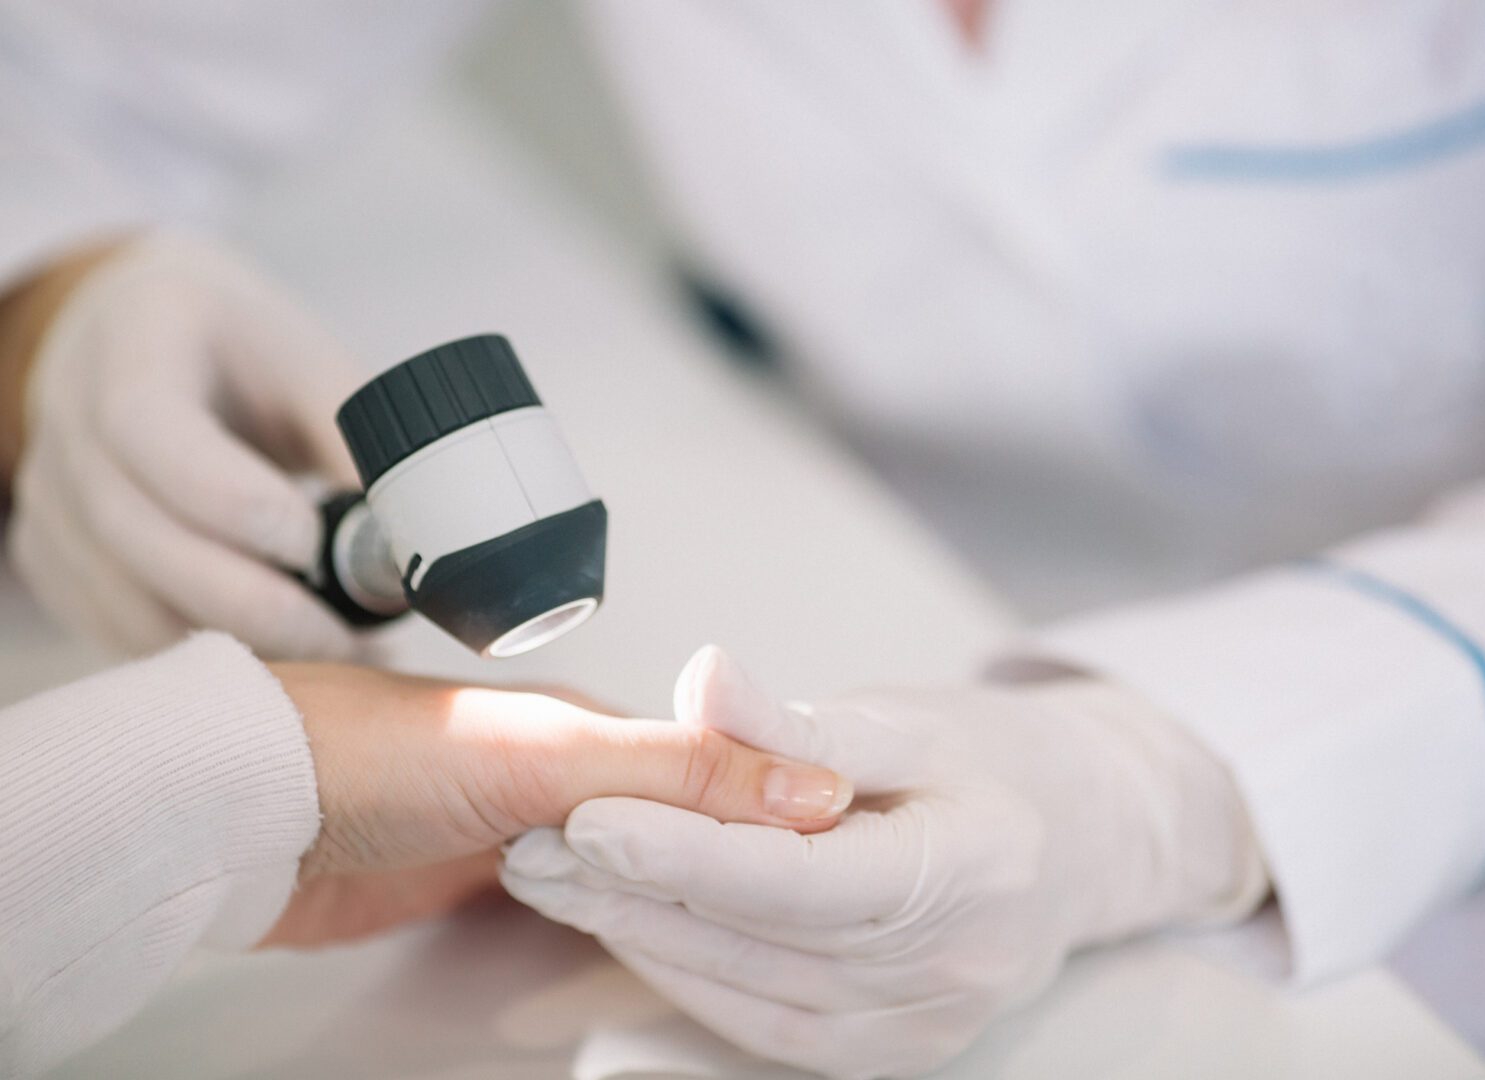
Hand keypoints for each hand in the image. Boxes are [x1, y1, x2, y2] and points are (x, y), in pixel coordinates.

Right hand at [5, 231, 362, 658]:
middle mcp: (67, 416)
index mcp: (136, 339)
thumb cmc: (245, 353)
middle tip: (346, 640)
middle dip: (253, 603)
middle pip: (136, 533)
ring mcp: (49, 494)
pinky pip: (120, 629)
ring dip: (234, 643)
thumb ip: (357, 440)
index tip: (316, 545)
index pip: (148, 426)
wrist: (146, 339)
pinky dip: (203, 658)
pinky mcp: (53, 558)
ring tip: (330, 656)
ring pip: (126, 599)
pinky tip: (279, 656)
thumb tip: (426, 535)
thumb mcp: (308, 365)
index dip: (232, 500)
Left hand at [261, 662, 853, 947]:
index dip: (786, 814)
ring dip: (686, 898)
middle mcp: (576, 773)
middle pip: (687, 828)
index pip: (725, 776)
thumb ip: (678, 771)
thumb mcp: (549, 756)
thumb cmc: (374, 754)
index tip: (848, 854)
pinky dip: (622, 923)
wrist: (246, 811)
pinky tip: (649, 941)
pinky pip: (582, 905)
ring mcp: (531, 829)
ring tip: (753, 934)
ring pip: (640, 872)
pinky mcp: (486, 882)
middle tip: (812, 912)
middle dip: (745, 863)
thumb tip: (809, 784)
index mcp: (601, 726)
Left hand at [502, 647, 1267, 1078]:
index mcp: (968, 869)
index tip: (586, 819)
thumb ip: (797, 721)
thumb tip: (702, 676)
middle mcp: (951, 970)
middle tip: (532, 843)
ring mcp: (923, 1027)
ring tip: (555, 879)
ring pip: (748, 990)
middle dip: (633, 891)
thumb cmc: (996, 764)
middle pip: (760, 939)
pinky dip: (692, 977)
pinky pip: (768, 1027)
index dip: (686, 851)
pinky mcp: (894, 1054)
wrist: (1084, 842)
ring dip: (641, 934)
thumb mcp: (909, 718)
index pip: (801, 875)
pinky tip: (632, 929)